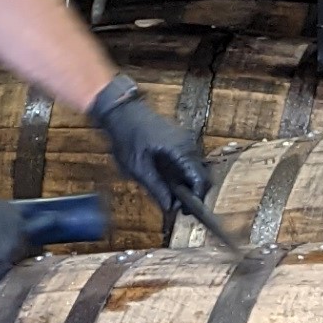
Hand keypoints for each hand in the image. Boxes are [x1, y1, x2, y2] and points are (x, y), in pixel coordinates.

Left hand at [89, 74, 209, 214]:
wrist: (122, 111)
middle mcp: (188, 144)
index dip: (196, 198)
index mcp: (180, 150)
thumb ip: (156, 189)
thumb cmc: (126, 136)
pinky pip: (187, 161)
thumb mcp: (138, 168)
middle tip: (176, 206)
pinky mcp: (180, 140)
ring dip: (186, 184)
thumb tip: (170, 208)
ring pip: (195, 169)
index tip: (186, 211)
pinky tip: (167, 181)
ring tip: (169, 195)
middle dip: (191, 193)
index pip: (200, 179)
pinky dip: (181, 174)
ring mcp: (185, 140)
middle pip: (201, 175)